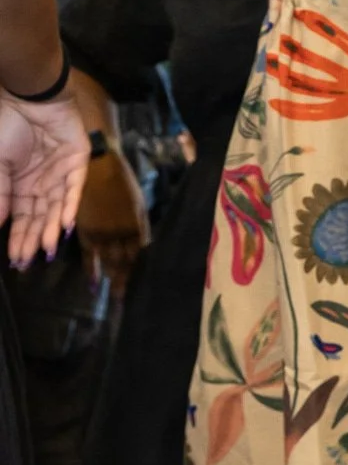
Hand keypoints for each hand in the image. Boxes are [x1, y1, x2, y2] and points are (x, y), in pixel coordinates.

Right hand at [0, 92, 89, 266]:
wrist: (27, 95)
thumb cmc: (7, 124)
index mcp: (20, 184)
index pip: (21, 217)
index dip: (18, 238)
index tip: (15, 260)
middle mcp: (41, 182)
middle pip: (39, 217)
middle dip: (33, 239)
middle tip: (28, 262)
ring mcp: (60, 173)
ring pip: (57, 207)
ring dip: (51, 228)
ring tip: (47, 249)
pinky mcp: (78, 161)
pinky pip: (75, 188)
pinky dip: (70, 206)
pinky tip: (63, 225)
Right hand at [74, 137, 149, 293]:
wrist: (97, 165)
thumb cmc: (121, 181)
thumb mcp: (138, 204)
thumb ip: (140, 227)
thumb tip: (142, 246)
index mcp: (137, 226)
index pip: (141, 255)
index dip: (141, 271)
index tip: (144, 286)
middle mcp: (121, 234)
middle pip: (127, 263)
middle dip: (129, 281)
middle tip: (130, 299)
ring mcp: (102, 234)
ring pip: (110, 263)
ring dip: (115, 280)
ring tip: (118, 297)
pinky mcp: (85, 231)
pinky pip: (88, 256)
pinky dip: (92, 270)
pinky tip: (95, 286)